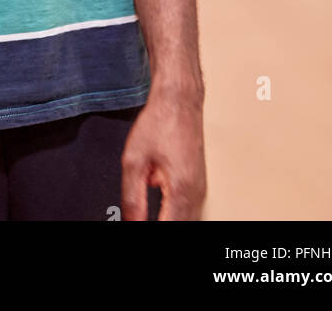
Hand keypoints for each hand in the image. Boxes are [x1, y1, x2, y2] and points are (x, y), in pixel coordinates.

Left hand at [120, 85, 205, 220]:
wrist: (179, 100)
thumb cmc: (160, 122)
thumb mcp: (134, 161)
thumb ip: (132, 198)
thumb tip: (131, 222)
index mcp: (182, 191)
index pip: (168, 229)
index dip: (150, 230)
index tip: (136, 223)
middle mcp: (196, 194)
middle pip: (182, 227)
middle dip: (162, 226)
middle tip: (139, 218)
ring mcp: (200, 191)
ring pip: (187, 221)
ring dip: (168, 221)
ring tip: (146, 212)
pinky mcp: (198, 186)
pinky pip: (189, 212)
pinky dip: (174, 216)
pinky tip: (159, 209)